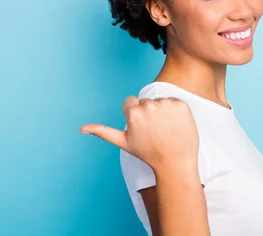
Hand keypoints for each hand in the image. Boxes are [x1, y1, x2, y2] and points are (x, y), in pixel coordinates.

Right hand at [80, 96, 198, 171]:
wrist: (175, 162)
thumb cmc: (148, 153)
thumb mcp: (123, 142)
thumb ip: (102, 132)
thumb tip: (81, 129)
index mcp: (132, 113)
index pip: (131, 102)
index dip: (135, 116)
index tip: (142, 129)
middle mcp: (148, 106)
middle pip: (145, 102)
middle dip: (149, 113)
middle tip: (155, 131)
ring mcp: (166, 105)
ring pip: (159, 101)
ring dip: (162, 112)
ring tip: (166, 130)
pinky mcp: (181, 105)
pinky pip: (174, 102)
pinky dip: (175, 111)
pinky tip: (176, 125)